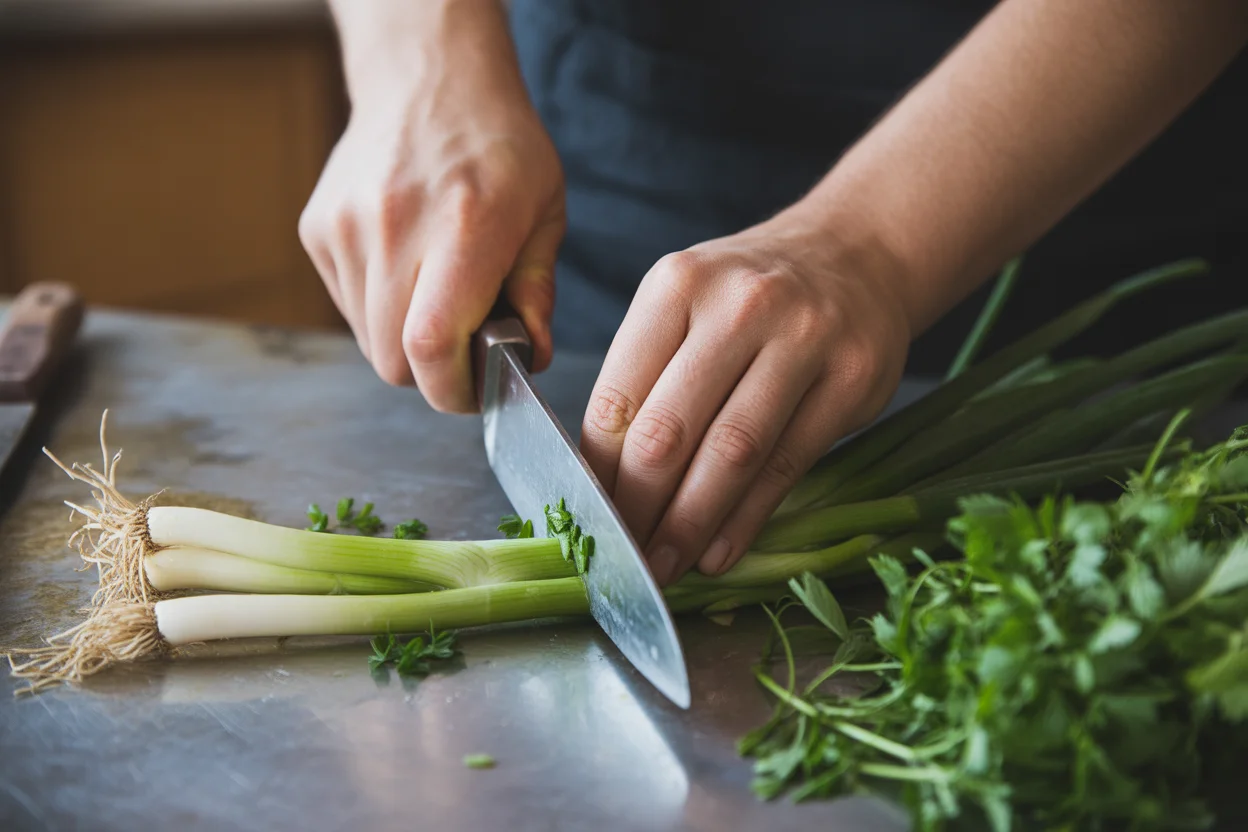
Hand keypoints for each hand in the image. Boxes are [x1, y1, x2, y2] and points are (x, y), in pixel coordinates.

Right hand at [299, 0, 564, 412]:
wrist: (429, 79)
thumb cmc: (499, 147)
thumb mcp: (545, 213)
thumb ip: (538, 293)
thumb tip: (529, 359)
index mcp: (464, 227)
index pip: (431, 347)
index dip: (452, 390)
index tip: (477, 389)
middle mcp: (394, 227)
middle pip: (392, 360)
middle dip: (432, 373)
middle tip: (465, 349)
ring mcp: (346, 227)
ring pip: (367, 339)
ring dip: (403, 341)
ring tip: (437, 296)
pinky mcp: (318, 229)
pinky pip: (348, 305)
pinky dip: (379, 308)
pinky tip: (407, 269)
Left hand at [580, 215, 912, 584]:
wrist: (854, 257)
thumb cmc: (749, 298)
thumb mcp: (685, 307)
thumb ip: (644, 378)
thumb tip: (598, 479)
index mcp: (676, 285)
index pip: (618, 397)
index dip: (596, 472)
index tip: (586, 517)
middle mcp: (739, 305)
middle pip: (668, 430)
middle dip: (636, 508)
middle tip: (622, 557)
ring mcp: (803, 339)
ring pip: (730, 454)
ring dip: (688, 525)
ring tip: (663, 566)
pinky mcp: (852, 379)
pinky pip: (786, 465)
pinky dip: (745, 519)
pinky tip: (718, 552)